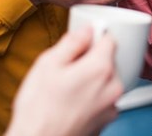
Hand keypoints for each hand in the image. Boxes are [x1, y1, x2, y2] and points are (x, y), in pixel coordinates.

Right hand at [5, 28, 121, 135]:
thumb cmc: (39, 110)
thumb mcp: (48, 64)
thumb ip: (72, 42)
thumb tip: (86, 30)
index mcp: (100, 68)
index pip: (109, 39)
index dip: (93, 37)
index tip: (82, 42)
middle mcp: (112, 88)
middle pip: (108, 61)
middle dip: (90, 61)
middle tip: (66, 69)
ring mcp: (111, 107)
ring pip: (105, 81)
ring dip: (91, 80)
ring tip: (66, 90)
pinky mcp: (105, 121)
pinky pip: (102, 100)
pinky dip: (91, 98)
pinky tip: (70, 103)